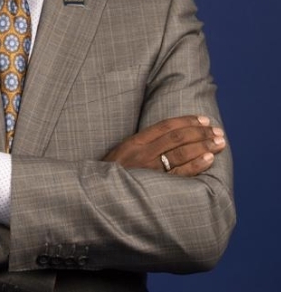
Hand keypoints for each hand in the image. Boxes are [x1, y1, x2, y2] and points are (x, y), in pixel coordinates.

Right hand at [103, 115, 225, 175]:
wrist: (96, 196)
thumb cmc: (111, 176)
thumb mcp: (121, 155)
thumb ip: (140, 147)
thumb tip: (166, 140)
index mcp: (134, 142)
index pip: (165, 126)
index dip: (186, 121)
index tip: (203, 119)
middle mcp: (142, 153)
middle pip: (177, 138)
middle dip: (200, 132)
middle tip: (217, 131)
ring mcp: (148, 169)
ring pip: (181, 153)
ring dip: (203, 146)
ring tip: (219, 142)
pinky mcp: (154, 186)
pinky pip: (179, 174)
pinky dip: (196, 165)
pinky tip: (209, 159)